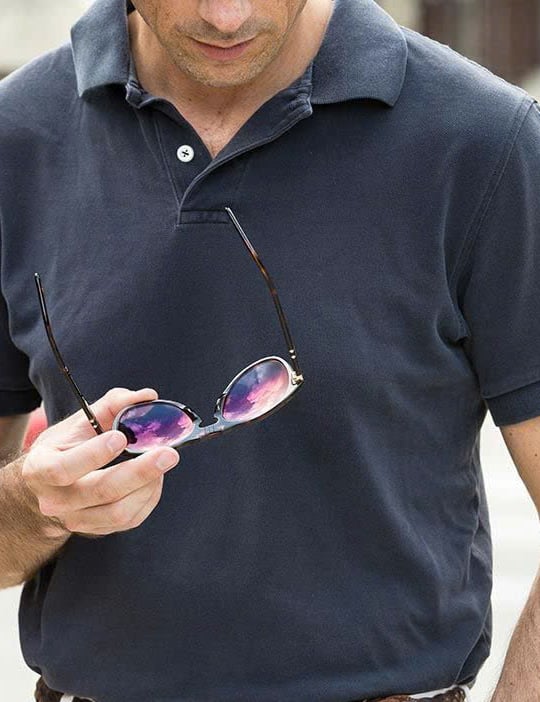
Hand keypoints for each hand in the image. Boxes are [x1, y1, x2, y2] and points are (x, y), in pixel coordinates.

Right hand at [21, 387, 179, 537]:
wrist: (49, 486)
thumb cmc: (66, 448)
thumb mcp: (78, 422)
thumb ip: (113, 404)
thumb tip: (147, 396)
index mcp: (42, 469)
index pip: (64, 468)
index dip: (94, 454)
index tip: (121, 437)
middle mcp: (56, 500)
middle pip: (101, 492)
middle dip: (139, 472)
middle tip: (168, 453)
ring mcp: (76, 520)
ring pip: (120, 511)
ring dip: (148, 485)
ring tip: (163, 462)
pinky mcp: (98, 530)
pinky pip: (130, 519)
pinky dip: (149, 497)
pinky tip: (154, 478)